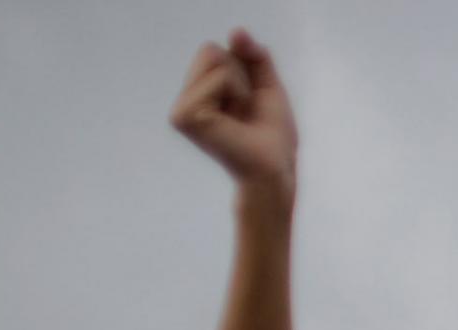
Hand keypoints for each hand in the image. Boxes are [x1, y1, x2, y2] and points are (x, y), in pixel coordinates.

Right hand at [170, 30, 297, 203]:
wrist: (275, 170)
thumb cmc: (273, 137)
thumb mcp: (267, 86)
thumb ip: (253, 56)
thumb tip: (236, 31)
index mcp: (199, 94)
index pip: (214, 50)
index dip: (242, 70)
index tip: (249, 102)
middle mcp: (185, 99)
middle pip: (210, 50)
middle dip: (239, 75)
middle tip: (246, 111)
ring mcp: (181, 108)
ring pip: (213, 58)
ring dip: (240, 85)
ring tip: (240, 116)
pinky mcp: (185, 115)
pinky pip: (219, 76)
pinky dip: (236, 93)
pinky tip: (234, 121)